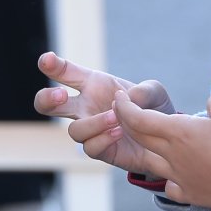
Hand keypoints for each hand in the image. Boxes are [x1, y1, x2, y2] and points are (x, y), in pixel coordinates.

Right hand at [34, 52, 172, 172]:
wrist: (164, 139)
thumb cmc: (152, 109)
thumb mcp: (155, 92)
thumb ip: (145, 90)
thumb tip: (129, 98)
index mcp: (93, 84)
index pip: (66, 73)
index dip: (53, 65)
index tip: (47, 60)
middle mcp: (85, 107)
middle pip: (48, 104)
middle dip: (47, 98)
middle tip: (60, 95)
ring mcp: (90, 130)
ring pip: (74, 130)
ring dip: (94, 123)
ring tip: (116, 117)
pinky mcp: (99, 149)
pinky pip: (90, 147)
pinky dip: (104, 138)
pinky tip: (119, 132)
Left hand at [111, 92, 210, 210]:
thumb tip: (208, 106)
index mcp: (177, 132)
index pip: (138, 118)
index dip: (124, 106)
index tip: (119, 97)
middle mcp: (171, 155)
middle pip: (138, 138)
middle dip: (125, 122)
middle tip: (123, 111)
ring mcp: (178, 176)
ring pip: (150, 162)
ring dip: (145, 148)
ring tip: (149, 141)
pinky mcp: (188, 193)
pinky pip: (169, 185)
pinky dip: (168, 176)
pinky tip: (175, 173)